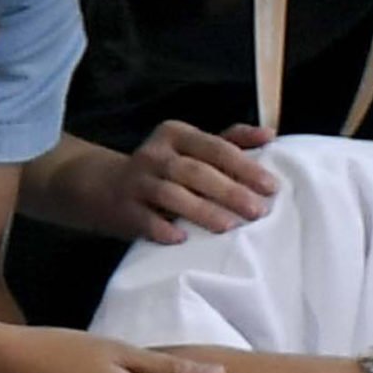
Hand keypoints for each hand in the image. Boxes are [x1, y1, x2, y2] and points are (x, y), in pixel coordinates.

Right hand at [109, 121, 279, 242]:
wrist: (102, 186)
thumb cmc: (161, 168)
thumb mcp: (190, 146)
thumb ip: (229, 140)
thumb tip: (269, 135)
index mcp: (176, 134)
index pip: (215, 147)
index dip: (244, 166)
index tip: (271, 187)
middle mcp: (154, 154)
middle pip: (196, 172)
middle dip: (229, 191)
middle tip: (257, 211)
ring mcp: (136, 182)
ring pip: (172, 195)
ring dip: (202, 211)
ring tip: (229, 226)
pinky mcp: (123, 209)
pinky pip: (144, 220)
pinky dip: (162, 229)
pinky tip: (181, 238)